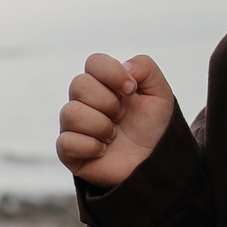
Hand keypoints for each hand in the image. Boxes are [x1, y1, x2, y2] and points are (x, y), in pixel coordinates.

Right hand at [57, 53, 176, 187]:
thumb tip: (123, 66)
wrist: (155, 164)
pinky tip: (103, 151)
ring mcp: (74, 125)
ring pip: (70, 112)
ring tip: (113, 136)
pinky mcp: (68, 150)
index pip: (94, 62)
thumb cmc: (153, 128)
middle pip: (79, 84)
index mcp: (104, 83)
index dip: (112, 73)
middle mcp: (84, 100)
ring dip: (100, 126)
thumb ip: (145, 67)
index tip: (131, 90)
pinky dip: (90, 146)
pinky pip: (66, 141)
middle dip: (108, 103)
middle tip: (121, 117)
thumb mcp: (160, 93)